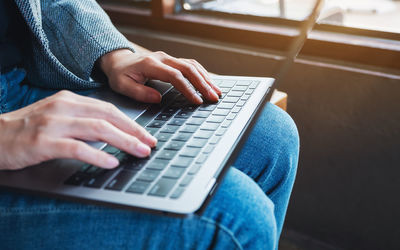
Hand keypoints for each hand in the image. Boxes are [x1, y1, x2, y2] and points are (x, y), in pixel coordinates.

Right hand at [0, 91, 156, 169]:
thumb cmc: (27, 129)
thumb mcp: (58, 117)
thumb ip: (83, 121)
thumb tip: (113, 133)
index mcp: (70, 100)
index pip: (109, 109)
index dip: (132, 122)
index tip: (147, 134)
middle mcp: (63, 107)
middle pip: (108, 116)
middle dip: (134, 131)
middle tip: (151, 144)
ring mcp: (53, 124)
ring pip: (97, 129)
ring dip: (123, 142)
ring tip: (139, 152)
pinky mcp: (43, 142)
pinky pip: (76, 147)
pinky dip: (97, 155)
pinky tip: (111, 162)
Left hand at [99, 49, 221, 103]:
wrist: (119, 60)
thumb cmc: (120, 74)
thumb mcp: (121, 85)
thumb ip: (138, 92)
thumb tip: (157, 99)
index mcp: (151, 64)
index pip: (175, 76)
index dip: (187, 88)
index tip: (196, 100)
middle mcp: (163, 58)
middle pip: (188, 68)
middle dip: (203, 84)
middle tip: (214, 97)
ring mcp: (169, 58)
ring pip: (192, 65)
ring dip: (206, 78)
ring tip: (216, 92)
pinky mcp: (173, 60)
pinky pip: (191, 65)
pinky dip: (202, 74)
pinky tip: (210, 83)